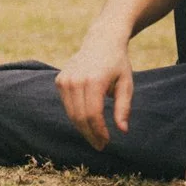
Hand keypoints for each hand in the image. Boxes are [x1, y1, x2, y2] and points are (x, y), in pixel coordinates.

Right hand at [54, 28, 133, 149]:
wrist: (101, 41)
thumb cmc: (117, 64)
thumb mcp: (126, 84)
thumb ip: (124, 107)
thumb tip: (122, 130)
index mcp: (94, 80)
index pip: (92, 114)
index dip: (99, 132)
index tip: (106, 142)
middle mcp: (76, 80)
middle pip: (80, 117)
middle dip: (90, 134)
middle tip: (100, 145)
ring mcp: (65, 79)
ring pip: (71, 113)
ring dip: (82, 128)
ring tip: (94, 137)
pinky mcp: (60, 80)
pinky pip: (67, 105)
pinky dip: (76, 116)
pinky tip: (87, 120)